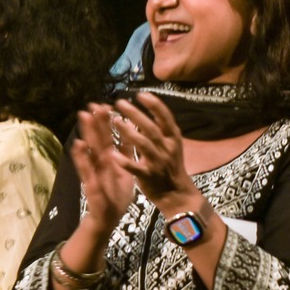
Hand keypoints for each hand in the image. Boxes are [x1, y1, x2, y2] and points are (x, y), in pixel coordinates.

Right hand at [68, 104, 138, 239]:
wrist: (108, 218)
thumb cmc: (116, 194)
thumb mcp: (125, 171)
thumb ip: (125, 154)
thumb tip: (130, 134)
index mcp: (110, 160)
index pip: (108, 137)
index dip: (106, 122)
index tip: (105, 104)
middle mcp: (100, 163)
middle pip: (98, 138)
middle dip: (96, 121)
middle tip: (93, 103)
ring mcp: (94, 172)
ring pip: (91, 150)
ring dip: (87, 133)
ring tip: (84, 115)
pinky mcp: (91, 184)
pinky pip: (86, 170)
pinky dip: (82, 158)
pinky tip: (78, 145)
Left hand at [109, 93, 197, 209]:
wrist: (177, 195)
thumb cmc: (170, 166)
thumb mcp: (172, 145)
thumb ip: (162, 129)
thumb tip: (151, 107)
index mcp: (173, 138)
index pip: (165, 117)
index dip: (154, 104)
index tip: (140, 94)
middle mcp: (167, 148)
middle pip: (151, 128)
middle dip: (135, 114)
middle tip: (120, 103)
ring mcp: (158, 162)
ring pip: (143, 144)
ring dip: (128, 132)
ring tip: (114, 121)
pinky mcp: (149, 177)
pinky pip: (136, 168)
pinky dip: (124, 161)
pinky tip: (112, 154)